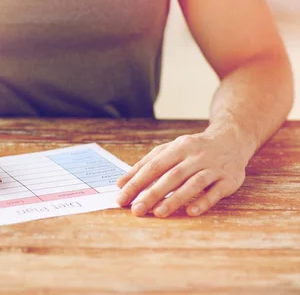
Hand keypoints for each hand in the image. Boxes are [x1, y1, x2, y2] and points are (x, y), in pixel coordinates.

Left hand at [115, 130, 250, 217]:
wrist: (231, 139)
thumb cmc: (192, 149)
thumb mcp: (169, 150)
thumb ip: (145, 165)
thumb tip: (120, 183)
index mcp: (178, 147)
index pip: (153, 166)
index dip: (136, 182)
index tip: (122, 197)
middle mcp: (195, 156)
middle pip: (171, 176)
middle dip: (153, 194)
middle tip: (137, 210)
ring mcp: (213, 167)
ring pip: (193, 183)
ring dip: (176, 199)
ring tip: (159, 213)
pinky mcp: (229, 179)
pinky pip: (216, 191)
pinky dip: (204, 201)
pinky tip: (191, 212)